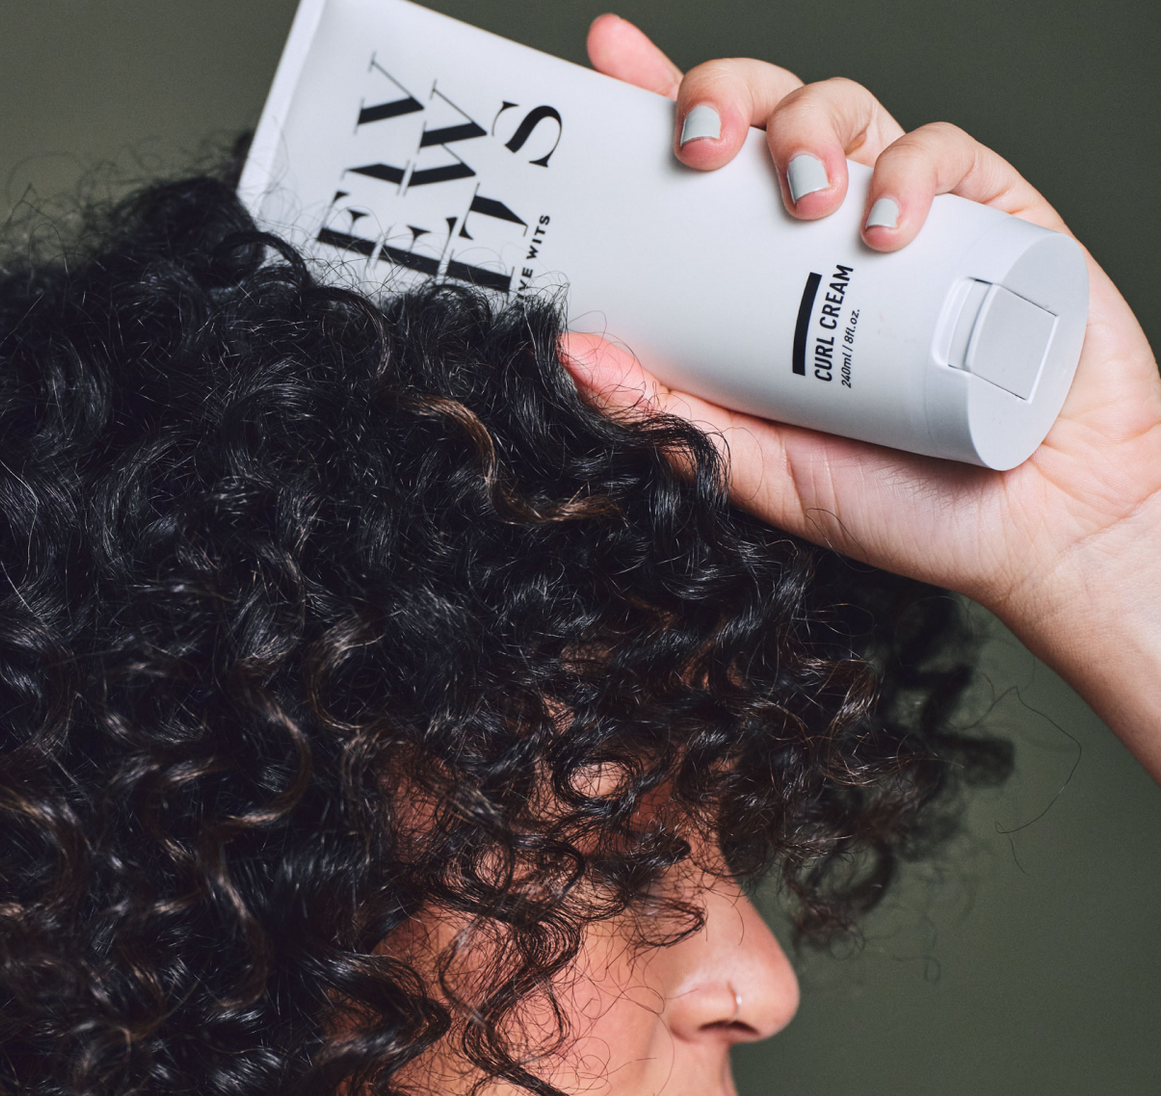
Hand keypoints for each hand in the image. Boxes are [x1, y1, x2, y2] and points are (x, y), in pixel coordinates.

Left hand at [565, 16, 1160, 782]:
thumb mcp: (762, 468)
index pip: (703, 179)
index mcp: (765, 287)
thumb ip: (670, 416)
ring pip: (847, 110)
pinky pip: (944, 151)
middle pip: (767, 118)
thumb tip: (570, 357)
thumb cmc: (902, 504)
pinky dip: (909, 171)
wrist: (1038, 525)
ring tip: (804, 200)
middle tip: (699, 149)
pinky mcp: (993, 219)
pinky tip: (885, 226)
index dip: (658, 103)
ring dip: (808, 132)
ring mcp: (912, 222)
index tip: (607, 58)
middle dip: (725, 100)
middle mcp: (828, 242)